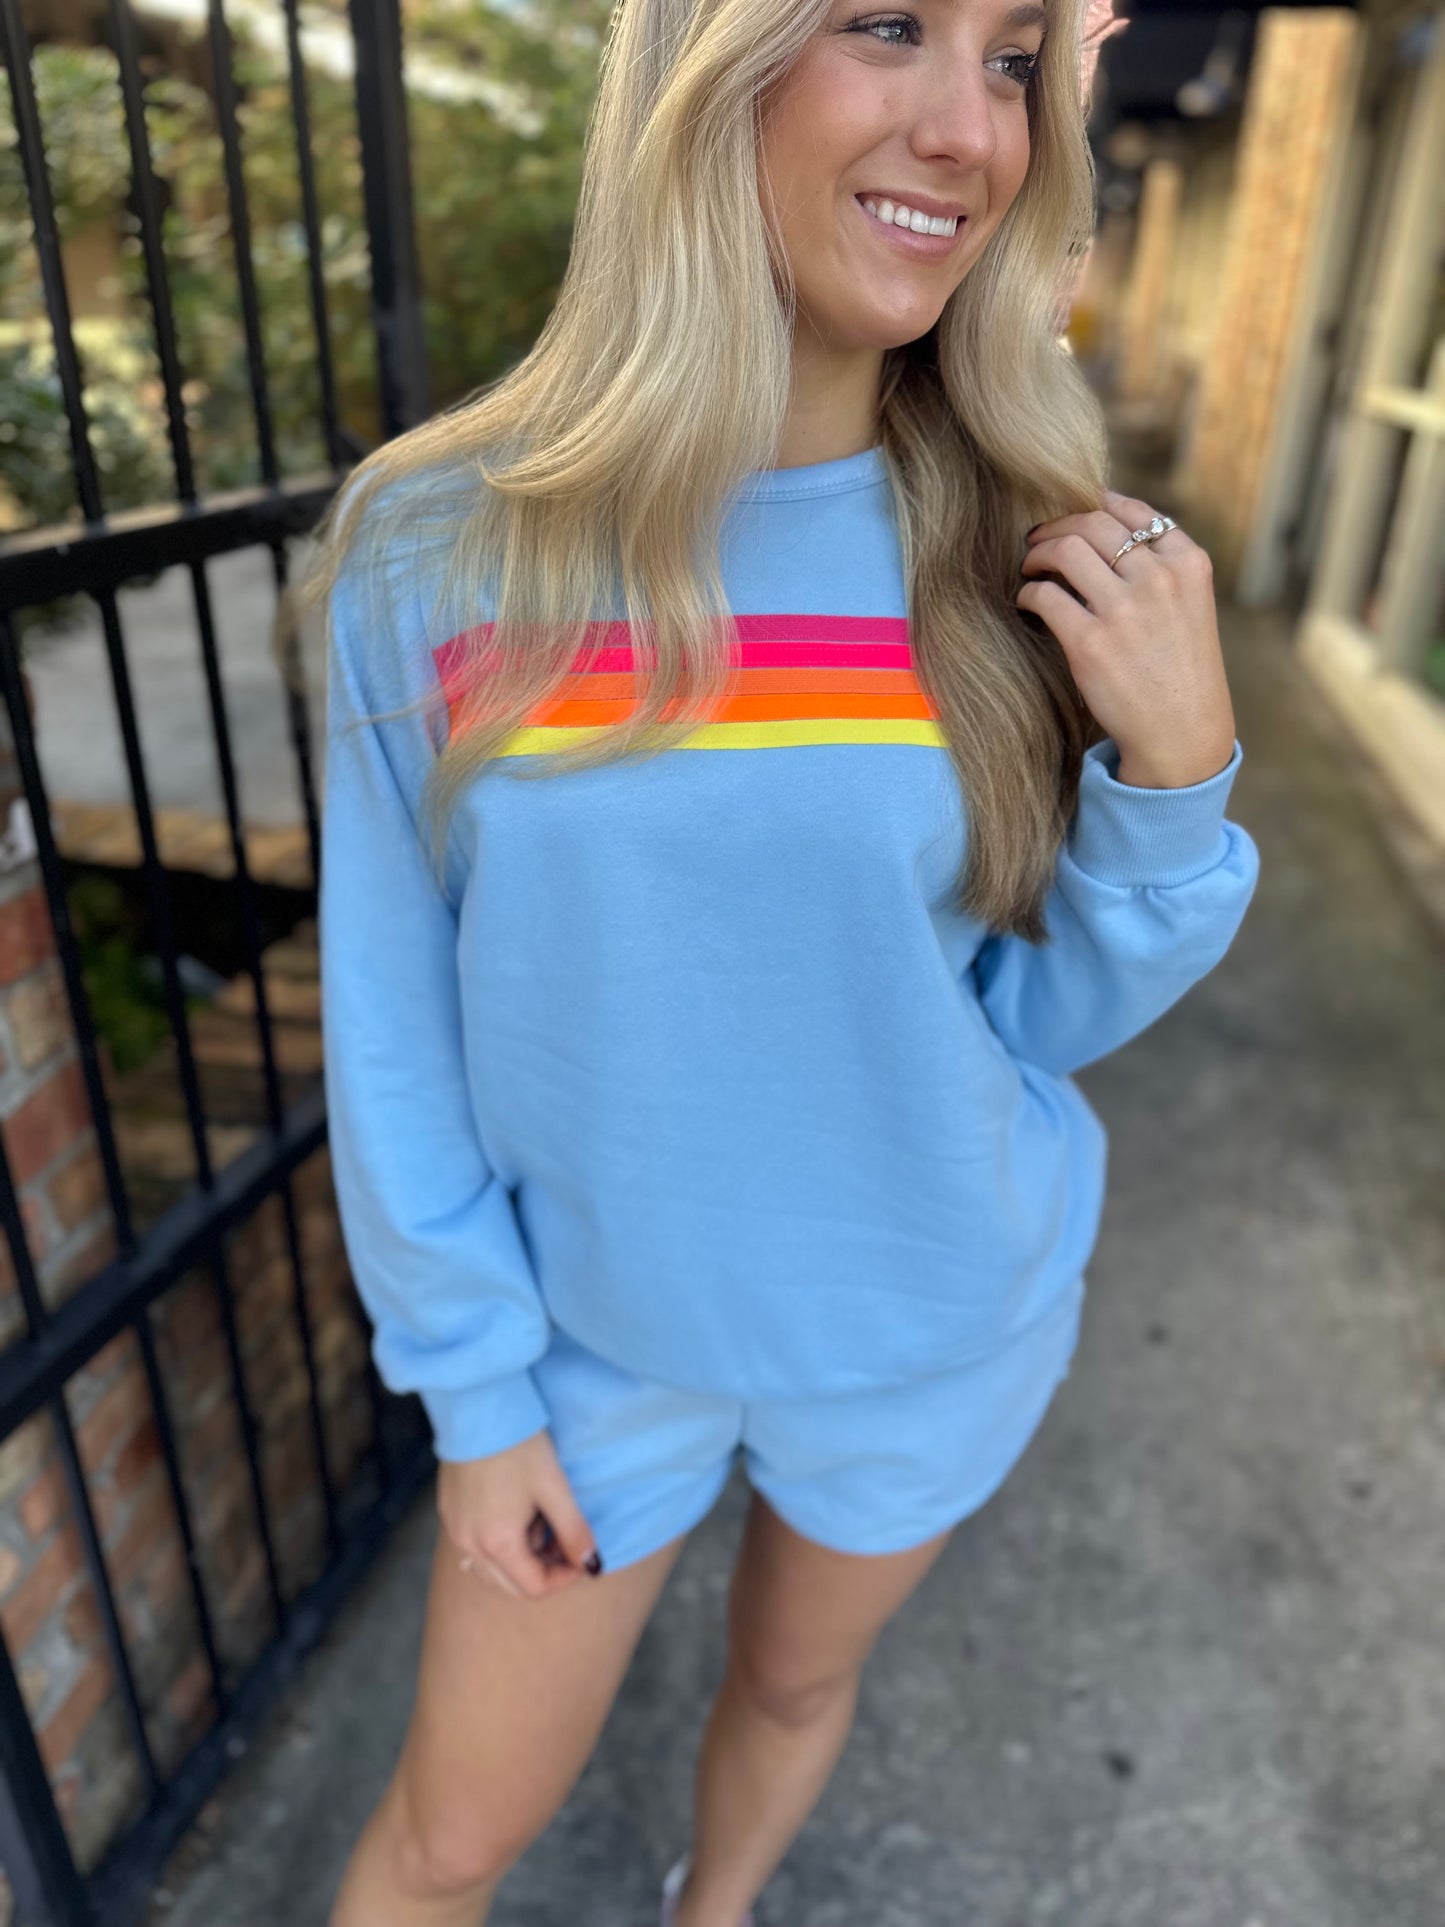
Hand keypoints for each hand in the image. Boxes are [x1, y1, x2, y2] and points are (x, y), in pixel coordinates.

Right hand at [437, 1428, 602, 1599]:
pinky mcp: (449, 1511)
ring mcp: (454, 1529)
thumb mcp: (555, 1489)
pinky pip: (476, 1545)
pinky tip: (515, 1509)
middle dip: (543, 1571)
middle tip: (564, 1541)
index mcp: (496, 1543)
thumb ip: (575, 1532)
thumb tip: (593, 1567)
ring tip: (540, 1518)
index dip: (564, 1579)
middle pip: (510, 1585)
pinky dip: (500, 1542)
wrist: (478, 1407)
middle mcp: (469, 1544)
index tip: (582, 1556)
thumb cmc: (520, 1446)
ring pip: (492, 1568)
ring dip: (521, 1557)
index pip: (533, 1588)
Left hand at [1017, 487, 1236, 787]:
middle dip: (1058, 524)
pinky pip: (1045, 595)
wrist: (1181, 732)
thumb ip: (1160, 566)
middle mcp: (1159, 579)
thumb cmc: (1179, 669)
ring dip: (1038, 552)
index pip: (1135, 512)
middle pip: (1093, 522)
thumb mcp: (1190, 606)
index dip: (1096, 504)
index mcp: (1188, 564)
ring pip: (1066, 548)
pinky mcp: (1091, 643)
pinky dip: (1028, 592)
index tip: (1073, 514)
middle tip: (1038, 538)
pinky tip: (1027, 601)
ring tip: (1028, 566)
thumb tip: (1104, 525)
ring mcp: (1125, 610)